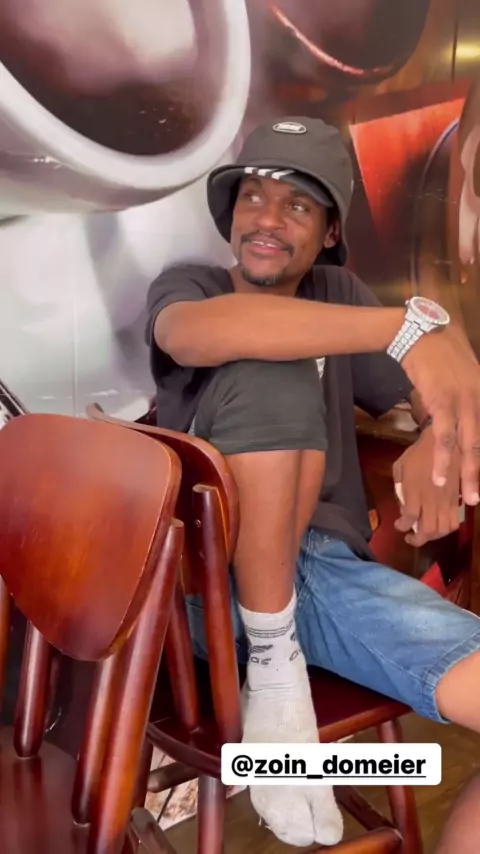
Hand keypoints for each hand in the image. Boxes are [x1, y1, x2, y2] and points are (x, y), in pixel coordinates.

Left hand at [393, 427, 460, 546]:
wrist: (443, 441)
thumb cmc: (417, 453)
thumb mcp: (400, 466)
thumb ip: (400, 487)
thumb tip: (403, 505)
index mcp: (415, 491)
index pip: (410, 518)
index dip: (403, 526)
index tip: (398, 526)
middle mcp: (432, 499)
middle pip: (429, 530)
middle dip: (418, 539)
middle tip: (411, 538)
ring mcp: (447, 500)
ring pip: (444, 529)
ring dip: (433, 536)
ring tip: (425, 533)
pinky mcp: (457, 498)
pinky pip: (455, 521)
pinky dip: (447, 528)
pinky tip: (439, 524)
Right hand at [402, 324, 479, 506]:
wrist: (420, 331)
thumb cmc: (436, 352)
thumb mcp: (462, 372)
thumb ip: (466, 394)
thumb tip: (460, 415)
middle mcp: (479, 397)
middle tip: (479, 498)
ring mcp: (463, 400)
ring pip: (468, 446)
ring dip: (467, 474)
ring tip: (468, 498)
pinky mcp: (443, 403)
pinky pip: (445, 438)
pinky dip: (444, 461)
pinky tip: (441, 478)